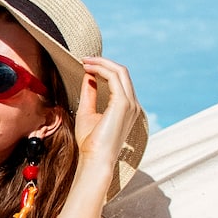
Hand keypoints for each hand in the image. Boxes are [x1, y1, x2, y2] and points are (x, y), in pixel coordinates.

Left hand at [73, 55, 139, 171]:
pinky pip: (114, 77)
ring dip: (101, 63)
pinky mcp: (123, 103)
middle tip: (85, 59)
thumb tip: (89, 76)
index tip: (86, 65)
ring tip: (85, 61)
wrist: (95, 159)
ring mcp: (130, 103)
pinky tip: (88, 69)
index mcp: (126, 107)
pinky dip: (101, 69)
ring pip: (120, 71)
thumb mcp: (87, 112)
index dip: (104, 69)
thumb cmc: (91, 142)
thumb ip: (90, 93)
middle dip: (103, 62)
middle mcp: (132, 104)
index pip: (120, 80)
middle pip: (122, 72)